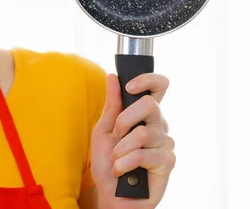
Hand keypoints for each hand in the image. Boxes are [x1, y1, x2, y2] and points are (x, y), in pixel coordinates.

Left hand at [91, 73, 174, 208]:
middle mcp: (159, 126)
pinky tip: (122, 171)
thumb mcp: (104, 130)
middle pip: (150, 104)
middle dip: (124, 120)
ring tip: (117, 160)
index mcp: (145, 115)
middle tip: (117, 136)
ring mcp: (165, 144)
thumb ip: (112, 105)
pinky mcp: (167, 163)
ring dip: (121, 149)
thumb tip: (113, 77)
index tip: (129, 86)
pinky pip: (143, 154)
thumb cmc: (108, 163)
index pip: (159, 87)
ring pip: (142, 133)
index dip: (147, 80)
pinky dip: (124, 163)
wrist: (111, 194)